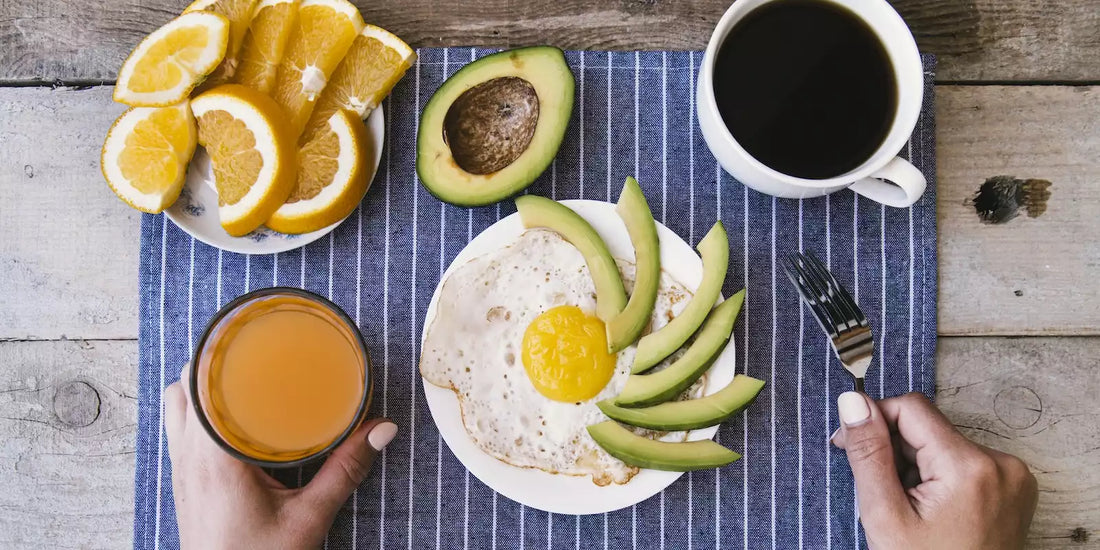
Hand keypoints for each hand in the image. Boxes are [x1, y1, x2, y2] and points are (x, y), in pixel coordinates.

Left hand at [165, 364, 397, 549]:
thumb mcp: (310, 517)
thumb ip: (345, 470)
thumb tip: (382, 429)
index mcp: (213, 459)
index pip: (198, 386)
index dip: (215, 354)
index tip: (244, 335)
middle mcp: (188, 459)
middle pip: (182, 387)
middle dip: (212, 364)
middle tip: (253, 355)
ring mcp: (180, 472)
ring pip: (175, 408)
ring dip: (201, 389)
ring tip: (241, 381)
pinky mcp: (184, 485)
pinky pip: (180, 432)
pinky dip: (198, 413)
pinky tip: (232, 419)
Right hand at [831, 391, 1036, 549]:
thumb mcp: (885, 515)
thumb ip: (869, 454)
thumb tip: (853, 402)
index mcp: (969, 466)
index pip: (910, 408)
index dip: (873, 420)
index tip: (849, 445)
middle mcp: (1001, 463)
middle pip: (928, 427)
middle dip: (895, 451)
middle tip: (880, 492)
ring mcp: (1013, 476)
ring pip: (943, 444)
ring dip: (916, 466)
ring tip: (910, 507)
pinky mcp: (1014, 486)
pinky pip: (964, 461)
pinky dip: (939, 476)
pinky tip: (932, 508)